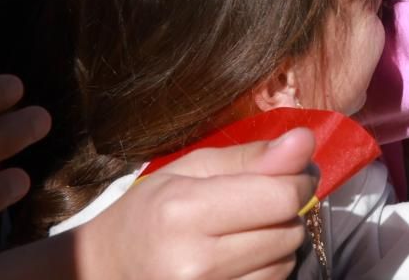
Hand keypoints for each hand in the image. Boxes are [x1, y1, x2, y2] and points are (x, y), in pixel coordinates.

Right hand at [77, 128, 316, 279]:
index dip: (299, 181)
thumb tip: (306, 141)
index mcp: (185, 212)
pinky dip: (265, 271)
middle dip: (287, 214)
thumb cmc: (146, 214)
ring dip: (278, 245)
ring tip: (243, 235)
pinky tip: (240, 261)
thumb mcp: (189, 170)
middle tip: (260, 206)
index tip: (291, 175)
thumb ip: (250, 158)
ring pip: (284, 265)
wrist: (102, 273)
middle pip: (288, 233)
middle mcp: (196, 263)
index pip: (282, 197)